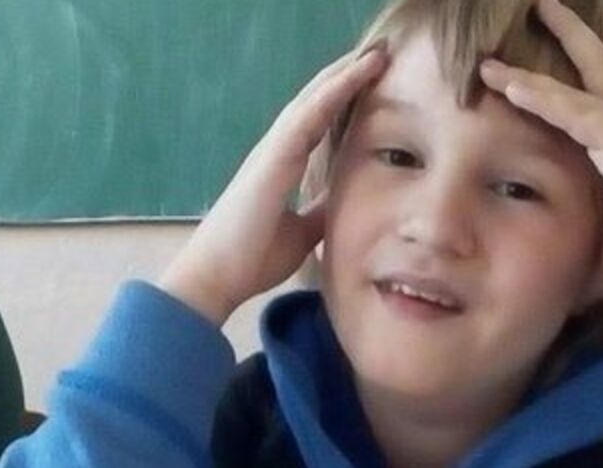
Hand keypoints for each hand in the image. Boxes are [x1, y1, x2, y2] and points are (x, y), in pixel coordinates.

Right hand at [159, 43, 390, 325]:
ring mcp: (272, 151)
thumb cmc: (254, 256)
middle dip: (347, 77)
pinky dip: (329, 96)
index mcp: (286, 164)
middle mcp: (278, 150)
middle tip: (381, 55)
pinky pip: (304, 120)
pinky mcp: (271, 159)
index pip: (322, 122)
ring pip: (313, 102)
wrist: (221, 276)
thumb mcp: (304, 232)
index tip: (376, 82)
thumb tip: (346, 202)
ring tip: (374, 56)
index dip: (346, 100)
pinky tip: (350, 77)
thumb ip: (320, 212)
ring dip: (343, 76)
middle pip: (317, 103)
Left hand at [478, 0, 602, 318]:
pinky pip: (572, 113)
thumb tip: (550, 279)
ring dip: (555, 47)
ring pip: (582, 82)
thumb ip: (578, 248)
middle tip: (552, 4)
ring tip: (533, 9)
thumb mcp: (602, 251)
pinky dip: (541, 97)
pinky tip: (511, 84)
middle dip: (580, 36)